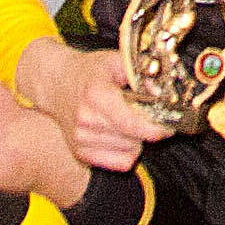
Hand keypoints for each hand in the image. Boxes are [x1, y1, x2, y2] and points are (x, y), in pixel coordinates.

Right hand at [16, 38, 169, 173]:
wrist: (56, 83)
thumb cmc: (89, 71)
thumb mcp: (116, 61)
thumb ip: (141, 74)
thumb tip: (163, 93)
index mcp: (95, 95)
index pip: (130, 123)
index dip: (155, 127)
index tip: (169, 126)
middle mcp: (85, 121)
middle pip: (134, 138)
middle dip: (148, 127)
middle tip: (149, 115)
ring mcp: (81, 140)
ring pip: (131, 151)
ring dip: (137, 138)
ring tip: (129, 120)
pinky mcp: (81, 154)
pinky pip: (121, 163)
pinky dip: (128, 152)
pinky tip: (122, 135)